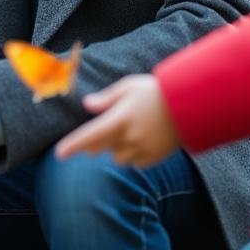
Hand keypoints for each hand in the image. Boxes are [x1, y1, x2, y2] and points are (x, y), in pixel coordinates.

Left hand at [54, 75, 179, 167]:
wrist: (189, 106)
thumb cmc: (156, 92)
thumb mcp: (129, 87)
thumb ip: (107, 99)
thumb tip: (88, 105)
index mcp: (120, 119)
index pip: (89, 136)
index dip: (72, 146)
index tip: (59, 154)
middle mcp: (129, 138)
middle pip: (100, 148)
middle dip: (96, 141)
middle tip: (108, 126)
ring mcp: (142, 150)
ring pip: (117, 158)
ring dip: (116, 148)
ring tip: (130, 130)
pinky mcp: (153, 158)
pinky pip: (134, 162)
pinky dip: (133, 154)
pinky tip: (143, 138)